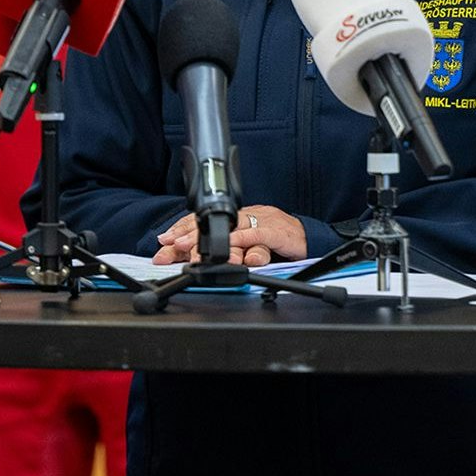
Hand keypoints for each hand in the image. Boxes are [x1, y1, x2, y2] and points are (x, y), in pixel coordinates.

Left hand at [151, 206, 306, 266]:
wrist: (312, 238)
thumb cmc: (280, 241)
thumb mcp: (248, 246)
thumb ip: (226, 251)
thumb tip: (193, 258)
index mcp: (238, 218)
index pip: (207, 220)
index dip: (183, 229)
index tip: (164, 241)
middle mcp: (247, 216)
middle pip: (214, 222)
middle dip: (188, 233)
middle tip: (168, 245)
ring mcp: (262, 222)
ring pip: (231, 228)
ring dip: (207, 238)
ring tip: (188, 247)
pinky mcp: (278, 232)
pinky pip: (258, 236)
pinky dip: (242, 241)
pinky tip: (227, 247)